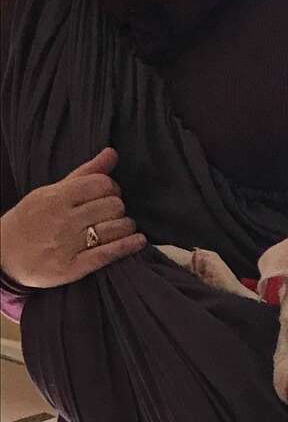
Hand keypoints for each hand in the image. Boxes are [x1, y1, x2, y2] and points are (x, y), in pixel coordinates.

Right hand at [0, 147, 145, 288]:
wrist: (4, 255)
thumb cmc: (31, 220)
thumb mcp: (50, 192)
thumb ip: (84, 174)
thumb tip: (112, 153)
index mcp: (56, 197)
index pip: (100, 184)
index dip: (112, 188)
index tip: (109, 194)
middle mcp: (63, 220)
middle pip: (112, 207)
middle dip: (119, 208)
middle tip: (113, 213)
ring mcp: (68, 245)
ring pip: (114, 229)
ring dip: (125, 226)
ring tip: (123, 227)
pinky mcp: (73, 268)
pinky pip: (108, 254)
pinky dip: (128, 246)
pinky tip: (139, 240)